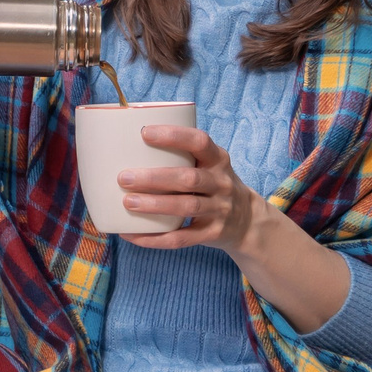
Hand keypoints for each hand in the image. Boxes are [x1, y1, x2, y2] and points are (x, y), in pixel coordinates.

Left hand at [117, 124, 354, 331]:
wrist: (247, 221)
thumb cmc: (213, 185)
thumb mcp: (210, 165)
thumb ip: (181, 155)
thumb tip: (127, 145)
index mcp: (218, 160)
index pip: (199, 142)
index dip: (173, 136)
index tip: (144, 132)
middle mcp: (222, 183)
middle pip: (189, 178)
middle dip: (155, 178)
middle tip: (124, 178)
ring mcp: (220, 210)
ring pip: (186, 207)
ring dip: (155, 205)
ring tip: (127, 202)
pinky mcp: (213, 234)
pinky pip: (182, 238)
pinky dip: (155, 238)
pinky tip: (132, 235)